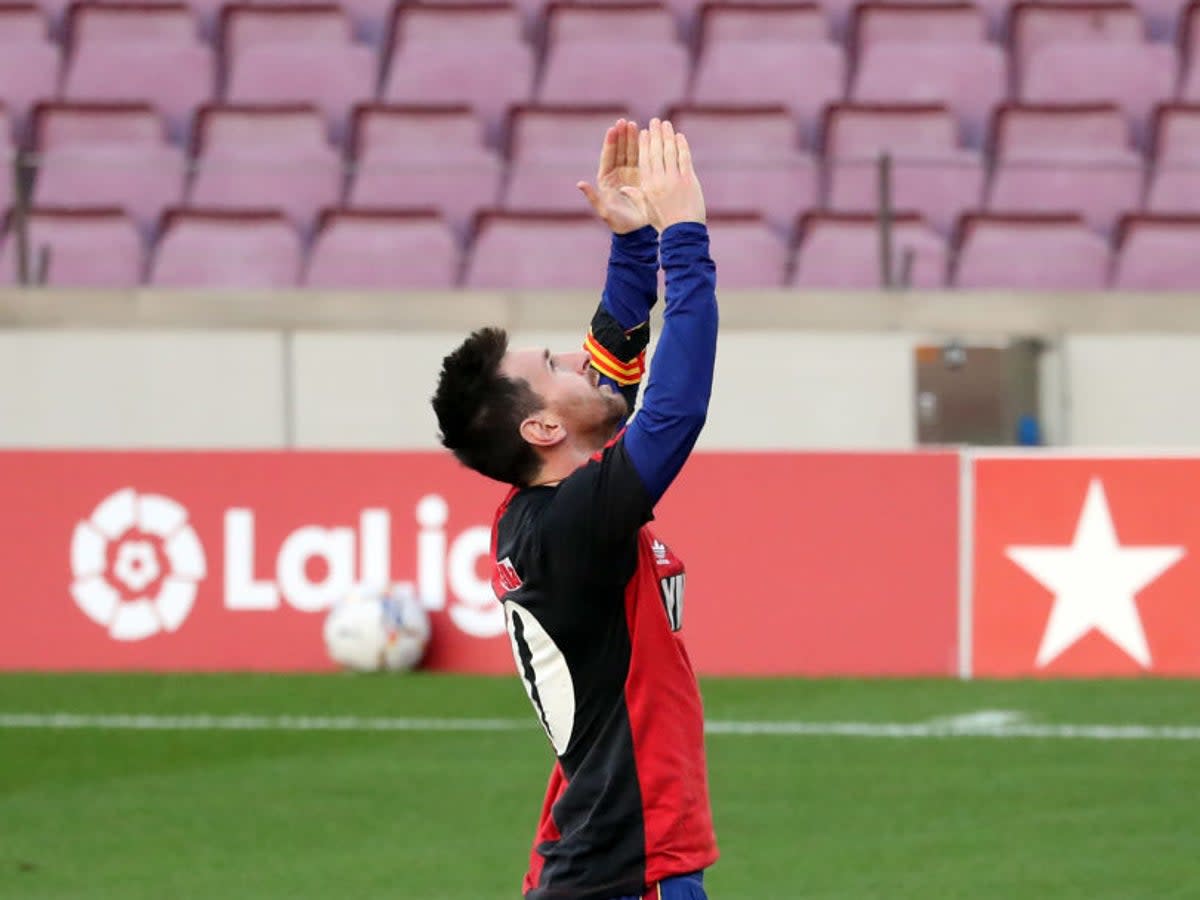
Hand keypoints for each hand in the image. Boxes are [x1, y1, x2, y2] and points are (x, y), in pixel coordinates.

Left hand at [576, 119, 649, 234]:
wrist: (637, 231)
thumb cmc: (618, 222)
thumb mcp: (604, 211)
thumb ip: (592, 197)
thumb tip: (579, 184)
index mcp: (606, 179)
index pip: (608, 157)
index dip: (610, 143)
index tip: (613, 129)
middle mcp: (617, 174)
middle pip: (619, 151)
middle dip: (621, 136)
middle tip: (623, 121)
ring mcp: (630, 174)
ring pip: (630, 152)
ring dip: (632, 138)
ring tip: (633, 124)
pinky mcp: (642, 176)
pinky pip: (642, 159)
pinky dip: (643, 148)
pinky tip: (646, 137)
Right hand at [621, 119, 704, 232]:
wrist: (682, 232)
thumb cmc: (663, 222)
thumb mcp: (646, 209)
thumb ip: (637, 195)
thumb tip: (624, 188)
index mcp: (647, 185)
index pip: (643, 159)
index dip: (643, 144)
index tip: (643, 132)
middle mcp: (659, 179)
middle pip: (655, 151)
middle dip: (654, 134)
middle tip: (654, 121)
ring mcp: (675, 179)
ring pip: (670, 151)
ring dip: (667, 135)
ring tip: (666, 123)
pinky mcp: (688, 180)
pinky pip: (684, 158)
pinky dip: (682, 145)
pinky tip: (680, 136)